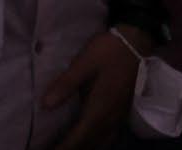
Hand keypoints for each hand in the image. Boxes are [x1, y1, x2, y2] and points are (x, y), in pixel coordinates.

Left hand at [41, 25, 148, 149]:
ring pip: (102, 142)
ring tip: (69, 146)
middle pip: (90, 144)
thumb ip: (65, 85)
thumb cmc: (108, 51)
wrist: (136, 41)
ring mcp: (119, 116)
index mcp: (99, 109)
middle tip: (55, 149)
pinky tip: (91, 139)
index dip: (63, 148)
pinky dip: (98, 142)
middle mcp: (110, 118)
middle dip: (72, 149)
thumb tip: (45, 105)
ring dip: (86, 147)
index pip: (78, 138)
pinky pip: (110, 136)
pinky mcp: (123, 111)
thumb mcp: (83, 64)